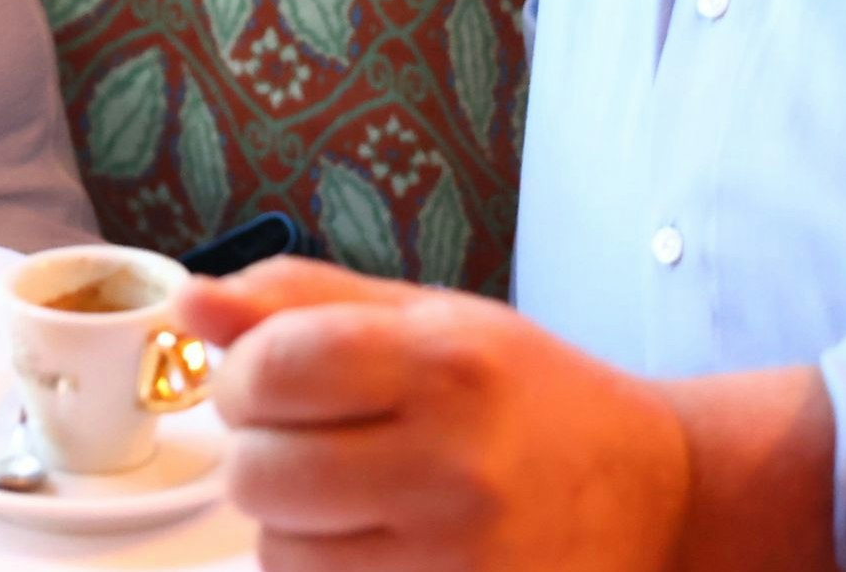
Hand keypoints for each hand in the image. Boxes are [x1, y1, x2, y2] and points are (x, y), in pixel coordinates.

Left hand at [183, 259, 694, 571]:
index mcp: (445, 364)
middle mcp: (454, 464)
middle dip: (262, 453)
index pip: (272, 369)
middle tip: (313, 440)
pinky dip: (328, 571)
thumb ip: (303, 301)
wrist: (656, 493)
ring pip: (280, 552)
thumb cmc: (531, 399)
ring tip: (355, 495)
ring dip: (292, 524)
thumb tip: (189, 300)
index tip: (268, 380)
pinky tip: (376, 542)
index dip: (244, 375)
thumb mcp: (434, 318)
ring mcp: (458, 558)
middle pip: (260, 473)